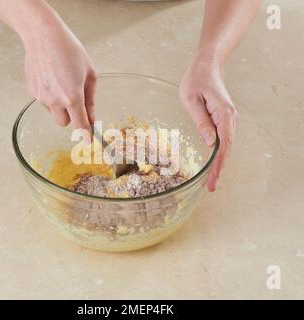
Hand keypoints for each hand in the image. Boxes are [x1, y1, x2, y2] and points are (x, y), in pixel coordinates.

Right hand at [23, 18, 96, 130]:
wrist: (43, 35)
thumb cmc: (69, 50)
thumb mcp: (89, 74)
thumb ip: (91, 100)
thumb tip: (92, 118)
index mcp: (72, 97)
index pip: (80, 124)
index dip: (86, 135)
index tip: (89, 142)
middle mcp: (55, 100)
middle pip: (64, 123)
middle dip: (71, 117)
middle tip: (75, 101)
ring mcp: (41, 97)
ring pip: (53, 113)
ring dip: (60, 108)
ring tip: (62, 85)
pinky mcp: (32, 91)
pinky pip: (44, 103)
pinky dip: (50, 98)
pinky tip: (52, 80)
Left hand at [180, 56, 237, 191]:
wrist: (207, 67)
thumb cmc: (196, 81)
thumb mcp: (192, 100)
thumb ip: (202, 121)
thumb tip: (210, 143)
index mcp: (224, 113)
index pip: (223, 143)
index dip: (218, 162)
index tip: (213, 178)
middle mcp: (231, 118)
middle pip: (227, 148)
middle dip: (219, 168)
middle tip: (211, 187)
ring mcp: (229, 120)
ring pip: (226, 146)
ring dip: (219, 163)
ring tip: (212, 181)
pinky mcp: (224, 121)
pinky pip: (223, 141)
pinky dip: (219, 154)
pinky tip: (214, 165)